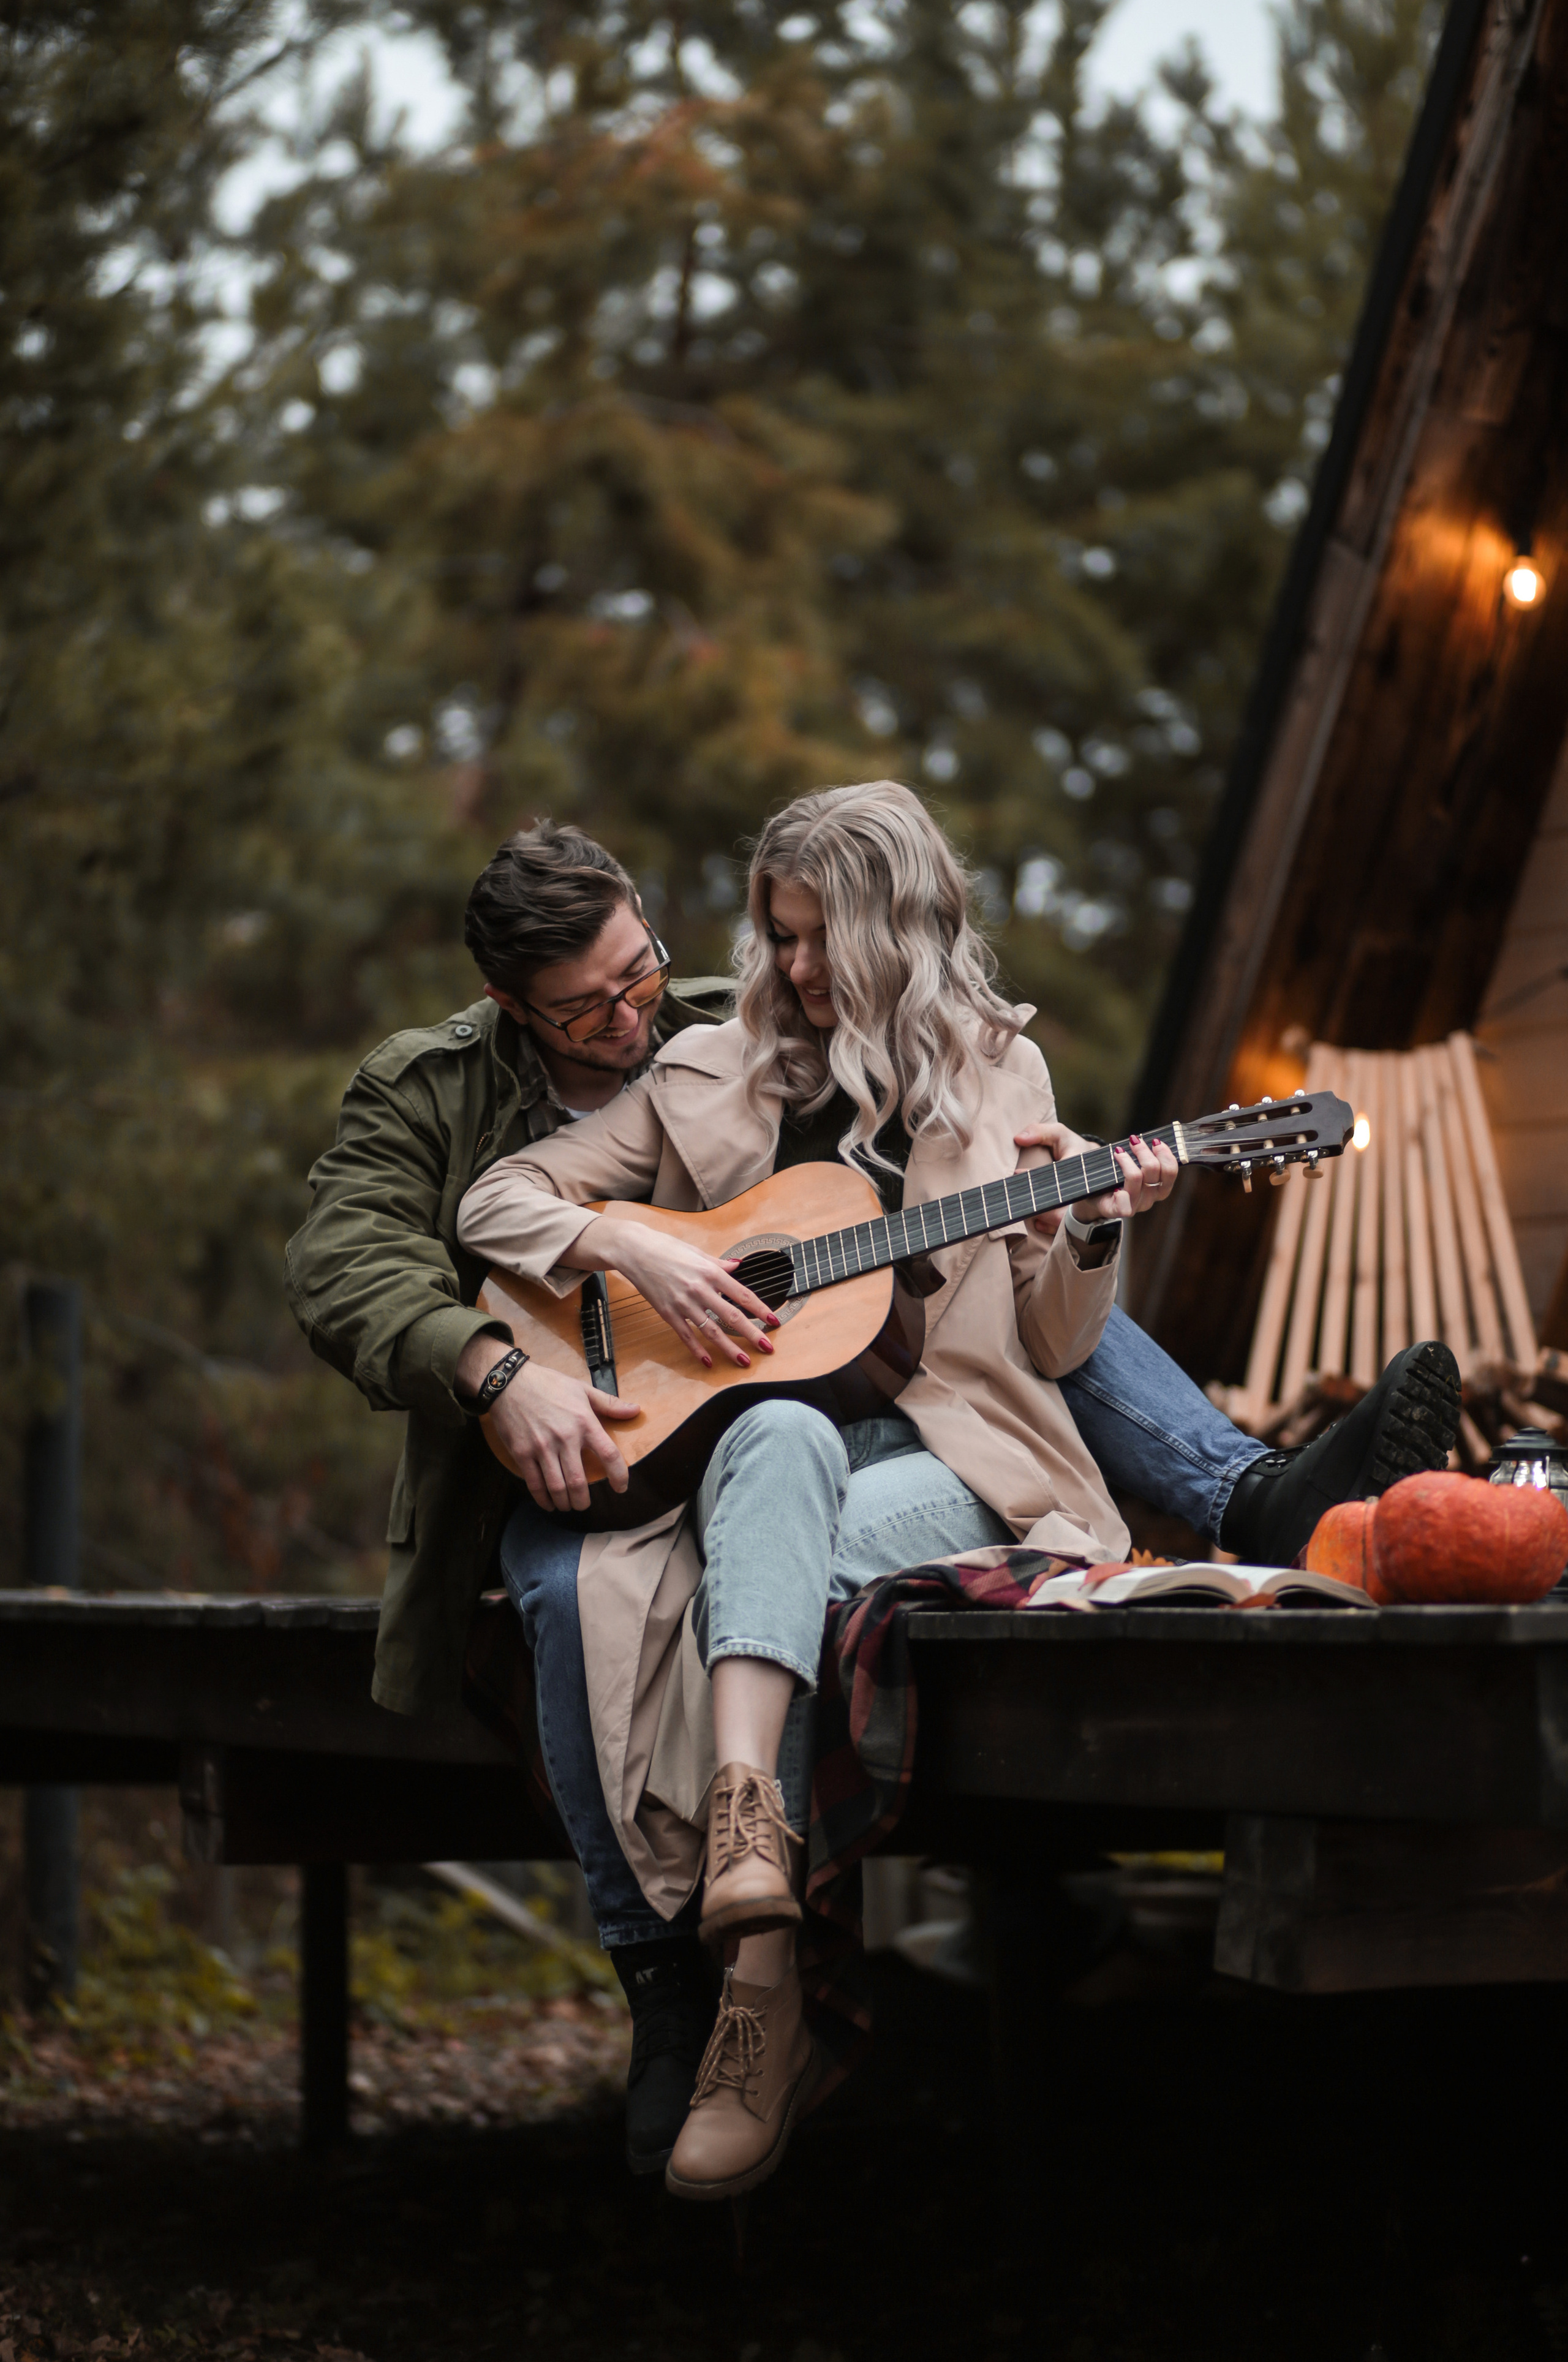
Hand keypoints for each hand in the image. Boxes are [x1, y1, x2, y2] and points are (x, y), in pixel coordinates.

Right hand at [486, 1358, 641, 1514]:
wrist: (509, 1382)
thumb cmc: (548, 1384)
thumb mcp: (582, 1389)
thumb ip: (610, 1403)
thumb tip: (636, 1410)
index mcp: (584, 1422)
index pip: (609, 1455)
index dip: (619, 1475)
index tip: (621, 1488)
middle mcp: (565, 1438)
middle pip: (579, 1481)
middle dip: (583, 1500)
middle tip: (584, 1504)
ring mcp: (542, 1447)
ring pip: (557, 1487)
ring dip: (565, 1503)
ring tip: (568, 1506)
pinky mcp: (522, 1453)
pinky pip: (535, 1483)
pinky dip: (543, 1499)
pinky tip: (548, 1503)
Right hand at [570, 1216, 779, 1369]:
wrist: (635, 1251)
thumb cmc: (667, 1248)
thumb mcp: (698, 1253)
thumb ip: (719, 1264)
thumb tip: (737, 1267)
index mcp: (711, 1272)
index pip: (743, 1295)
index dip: (761, 1310)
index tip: (774, 1321)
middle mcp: (699, 1289)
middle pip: (731, 1316)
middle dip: (752, 1334)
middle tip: (767, 1348)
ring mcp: (683, 1303)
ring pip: (711, 1330)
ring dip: (729, 1348)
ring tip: (743, 1361)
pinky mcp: (668, 1313)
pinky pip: (686, 1335)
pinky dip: (697, 1350)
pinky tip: (708, 1362)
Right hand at [1013, 1123, 1178, 1234]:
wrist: (1092, 1176)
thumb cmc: (1074, 1165)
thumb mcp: (1055, 1145)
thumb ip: (1038, 1137)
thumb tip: (1018, 1137)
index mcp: (1103, 1204)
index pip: (1121, 1208)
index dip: (1124, 1194)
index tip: (1116, 1171)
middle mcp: (1127, 1205)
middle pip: (1142, 1186)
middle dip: (1135, 1161)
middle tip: (1121, 1147)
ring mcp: (1144, 1198)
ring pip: (1158, 1180)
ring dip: (1150, 1156)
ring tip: (1138, 1142)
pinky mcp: (1156, 1188)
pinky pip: (1170, 1177)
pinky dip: (1168, 1159)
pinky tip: (1157, 1144)